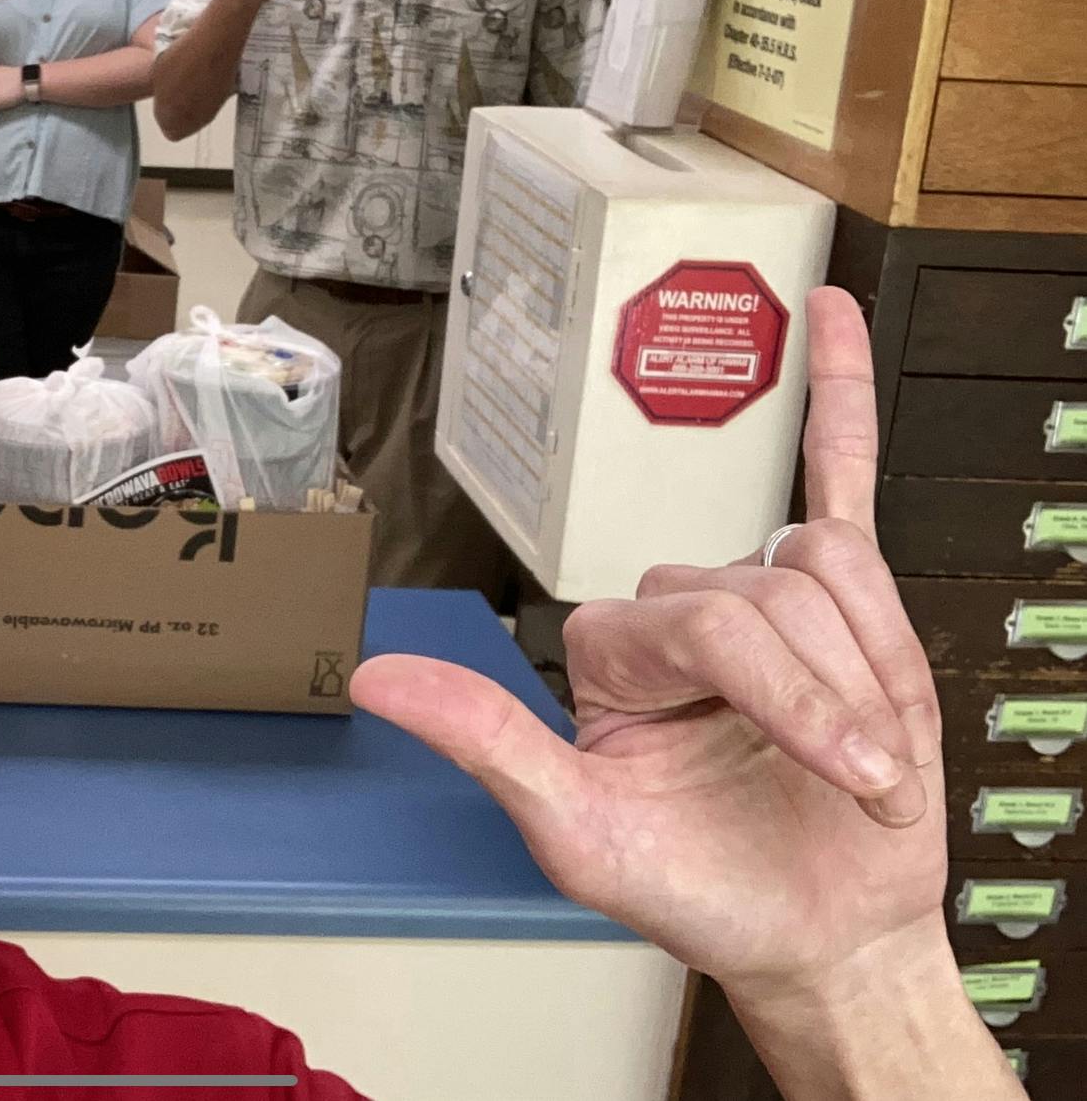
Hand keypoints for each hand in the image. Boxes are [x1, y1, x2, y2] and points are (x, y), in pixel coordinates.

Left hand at [353, 289, 945, 999]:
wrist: (815, 931)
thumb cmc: (695, 890)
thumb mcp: (576, 831)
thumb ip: (485, 739)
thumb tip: (369, 673)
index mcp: (609, 649)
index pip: (708, 619)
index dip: (792, 698)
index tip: (847, 784)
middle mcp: (677, 610)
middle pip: (768, 593)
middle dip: (831, 696)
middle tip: (859, 780)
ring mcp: (758, 599)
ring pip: (827, 568)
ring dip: (875, 668)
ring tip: (873, 754)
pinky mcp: (833, 602)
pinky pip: (835, 472)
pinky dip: (838, 391)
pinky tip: (824, 314)